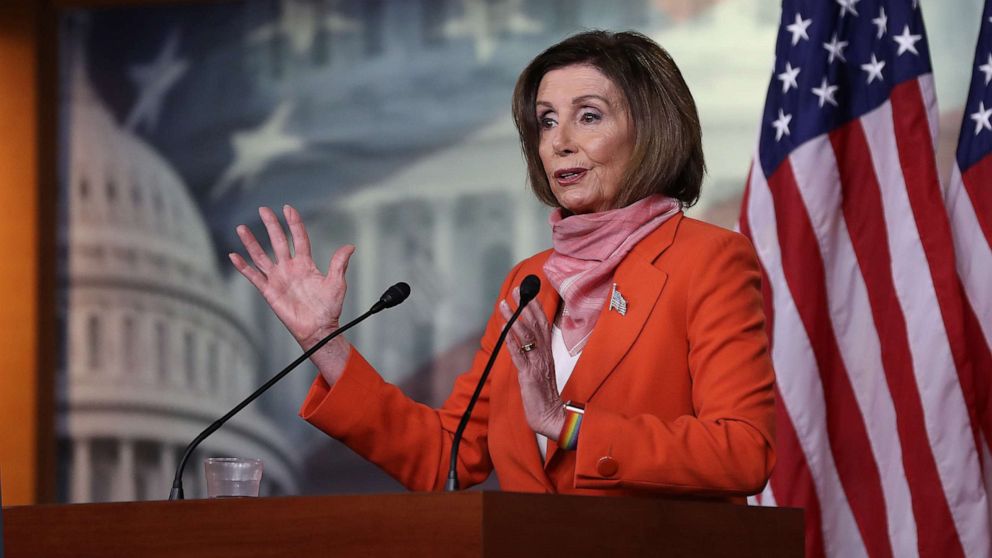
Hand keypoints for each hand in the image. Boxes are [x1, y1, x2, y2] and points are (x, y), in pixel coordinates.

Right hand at [229, 205, 353, 383]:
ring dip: (251, 242)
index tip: (288, 208)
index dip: (294, 223)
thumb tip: (349, 246)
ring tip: (242, 228)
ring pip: (261, 256)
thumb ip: (339, 264)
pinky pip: (253, 276)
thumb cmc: (329, 308)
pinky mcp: (269, 291)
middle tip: (263, 210)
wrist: (318, 329)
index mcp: (306, 264)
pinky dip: (243, 267)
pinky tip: (234, 256)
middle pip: (278, 242)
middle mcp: (289, 268)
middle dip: (271, 225)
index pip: (298, 238)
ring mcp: (278, 278)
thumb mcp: (337, 283)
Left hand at [499, 288, 564, 439]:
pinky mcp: (529, 375)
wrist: (551, 416)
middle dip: (524, 306)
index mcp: (547, 353)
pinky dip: (511, 341)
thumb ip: (534, 355)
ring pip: (526, 336)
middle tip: (516, 290)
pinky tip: (504, 329)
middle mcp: (544, 355)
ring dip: (514, 318)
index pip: (543, 325)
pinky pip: (519, 355)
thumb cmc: (544, 395)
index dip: (535, 308)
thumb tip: (523, 342)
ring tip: (504, 305)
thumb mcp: (540, 371)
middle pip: (535, 325)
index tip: (528, 293)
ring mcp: (537, 364)